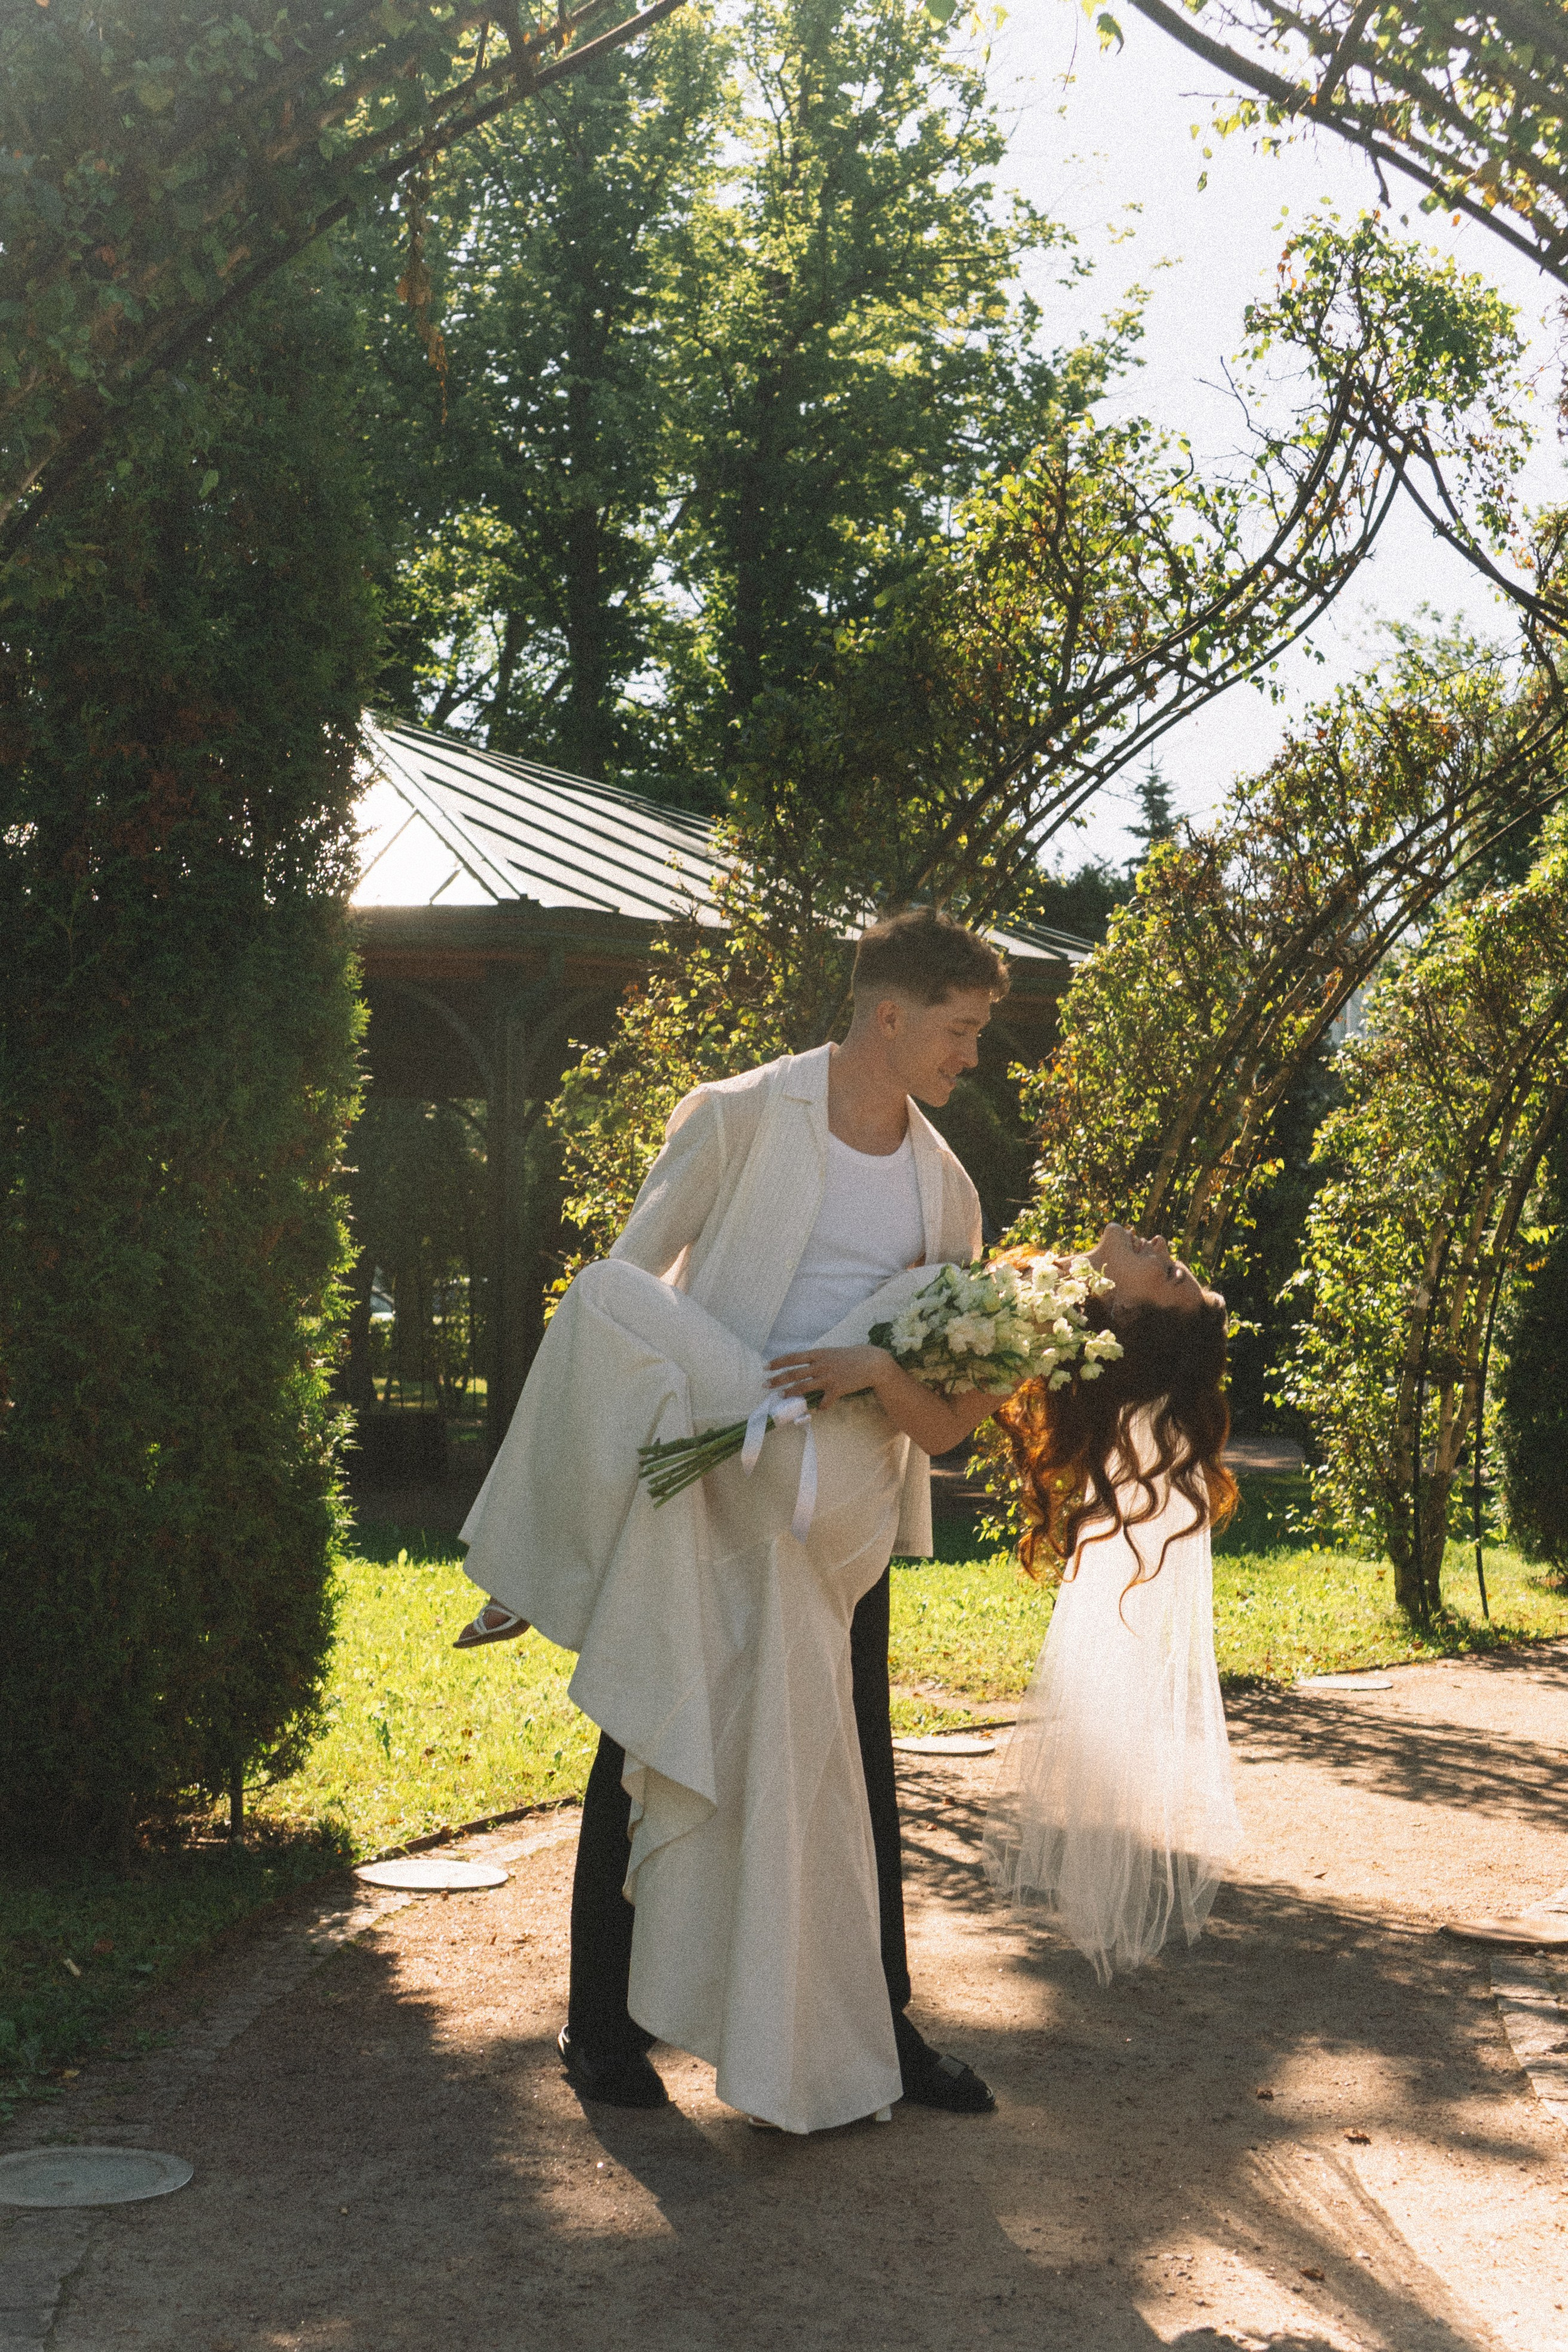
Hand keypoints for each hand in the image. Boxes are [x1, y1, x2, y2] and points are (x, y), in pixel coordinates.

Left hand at [767, 1343, 890, 1410]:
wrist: (871, 1362)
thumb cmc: (850, 1356)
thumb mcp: (831, 1353)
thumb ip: (816, 1360)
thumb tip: (801, 1367)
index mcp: (818, 1354)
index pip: (793, 1357)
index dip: (778, 1362)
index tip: (765, 1367)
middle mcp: (821, 1364)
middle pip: (794, 1373)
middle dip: (778, 1380)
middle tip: (764, 1385)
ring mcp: (829, 1377)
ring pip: (804, 1386)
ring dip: (791, 1393)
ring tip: (781, 1397)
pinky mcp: (838, 1389)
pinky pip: (825, 1401)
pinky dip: (820, 1407)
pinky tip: (817, 1410)